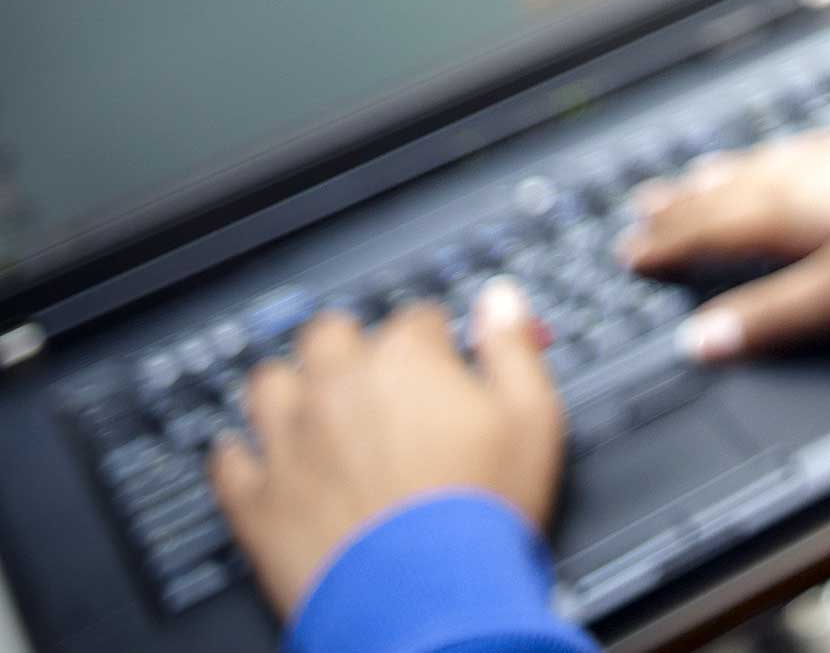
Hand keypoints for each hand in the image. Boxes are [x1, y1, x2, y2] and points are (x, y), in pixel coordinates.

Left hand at [212, 284, 561, 621]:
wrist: (427, 600)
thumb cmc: (481, 511)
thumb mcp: (532, 417)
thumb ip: (511, 349)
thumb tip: (499, 301)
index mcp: (405, 361)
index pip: (416, 319)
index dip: (434, 341)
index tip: (444, 363)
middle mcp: (337, 388)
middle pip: (329, 334)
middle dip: (351, 347)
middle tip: (375, 380)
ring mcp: (289, 442)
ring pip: (268, 384)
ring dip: (291, 389)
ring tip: (314, 409)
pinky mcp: (257, 500)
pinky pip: (227, 460)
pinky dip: (242, 455)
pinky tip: (262, 460)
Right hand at [621, 106, 829, 362]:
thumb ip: (772, 317)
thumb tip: (702, 341)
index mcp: (785, 209)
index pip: (708, 229)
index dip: (667, 244)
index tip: (630, 252)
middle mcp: (804, 172)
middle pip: (726, 191)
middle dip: (680, 205)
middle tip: (641, 209)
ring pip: (762, 166)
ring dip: (720, 177)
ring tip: (695, 179)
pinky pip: (798, 151)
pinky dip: (769, 160)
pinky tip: (785, 160)